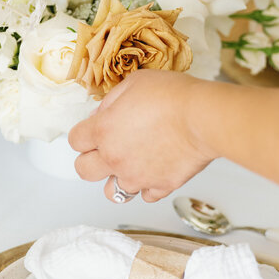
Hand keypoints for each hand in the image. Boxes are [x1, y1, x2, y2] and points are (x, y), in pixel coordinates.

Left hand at [68, 70, 214, 201]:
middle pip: (84, 170)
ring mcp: (136, 176)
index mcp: (103, 131)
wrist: (203, 117)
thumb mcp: (135, 82)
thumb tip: (101, 113)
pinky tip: (155, 169)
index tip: (95, 130)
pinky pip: (145, 195)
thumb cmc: (173, 95)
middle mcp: (114, 158)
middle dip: (91, 160)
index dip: (84, 134)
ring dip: (116, 179)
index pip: (75, 141)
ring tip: (131, 165)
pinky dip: (147, 186)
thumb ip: (111, 100)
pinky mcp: (160, 187)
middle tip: (107, 149)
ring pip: (111, 192)